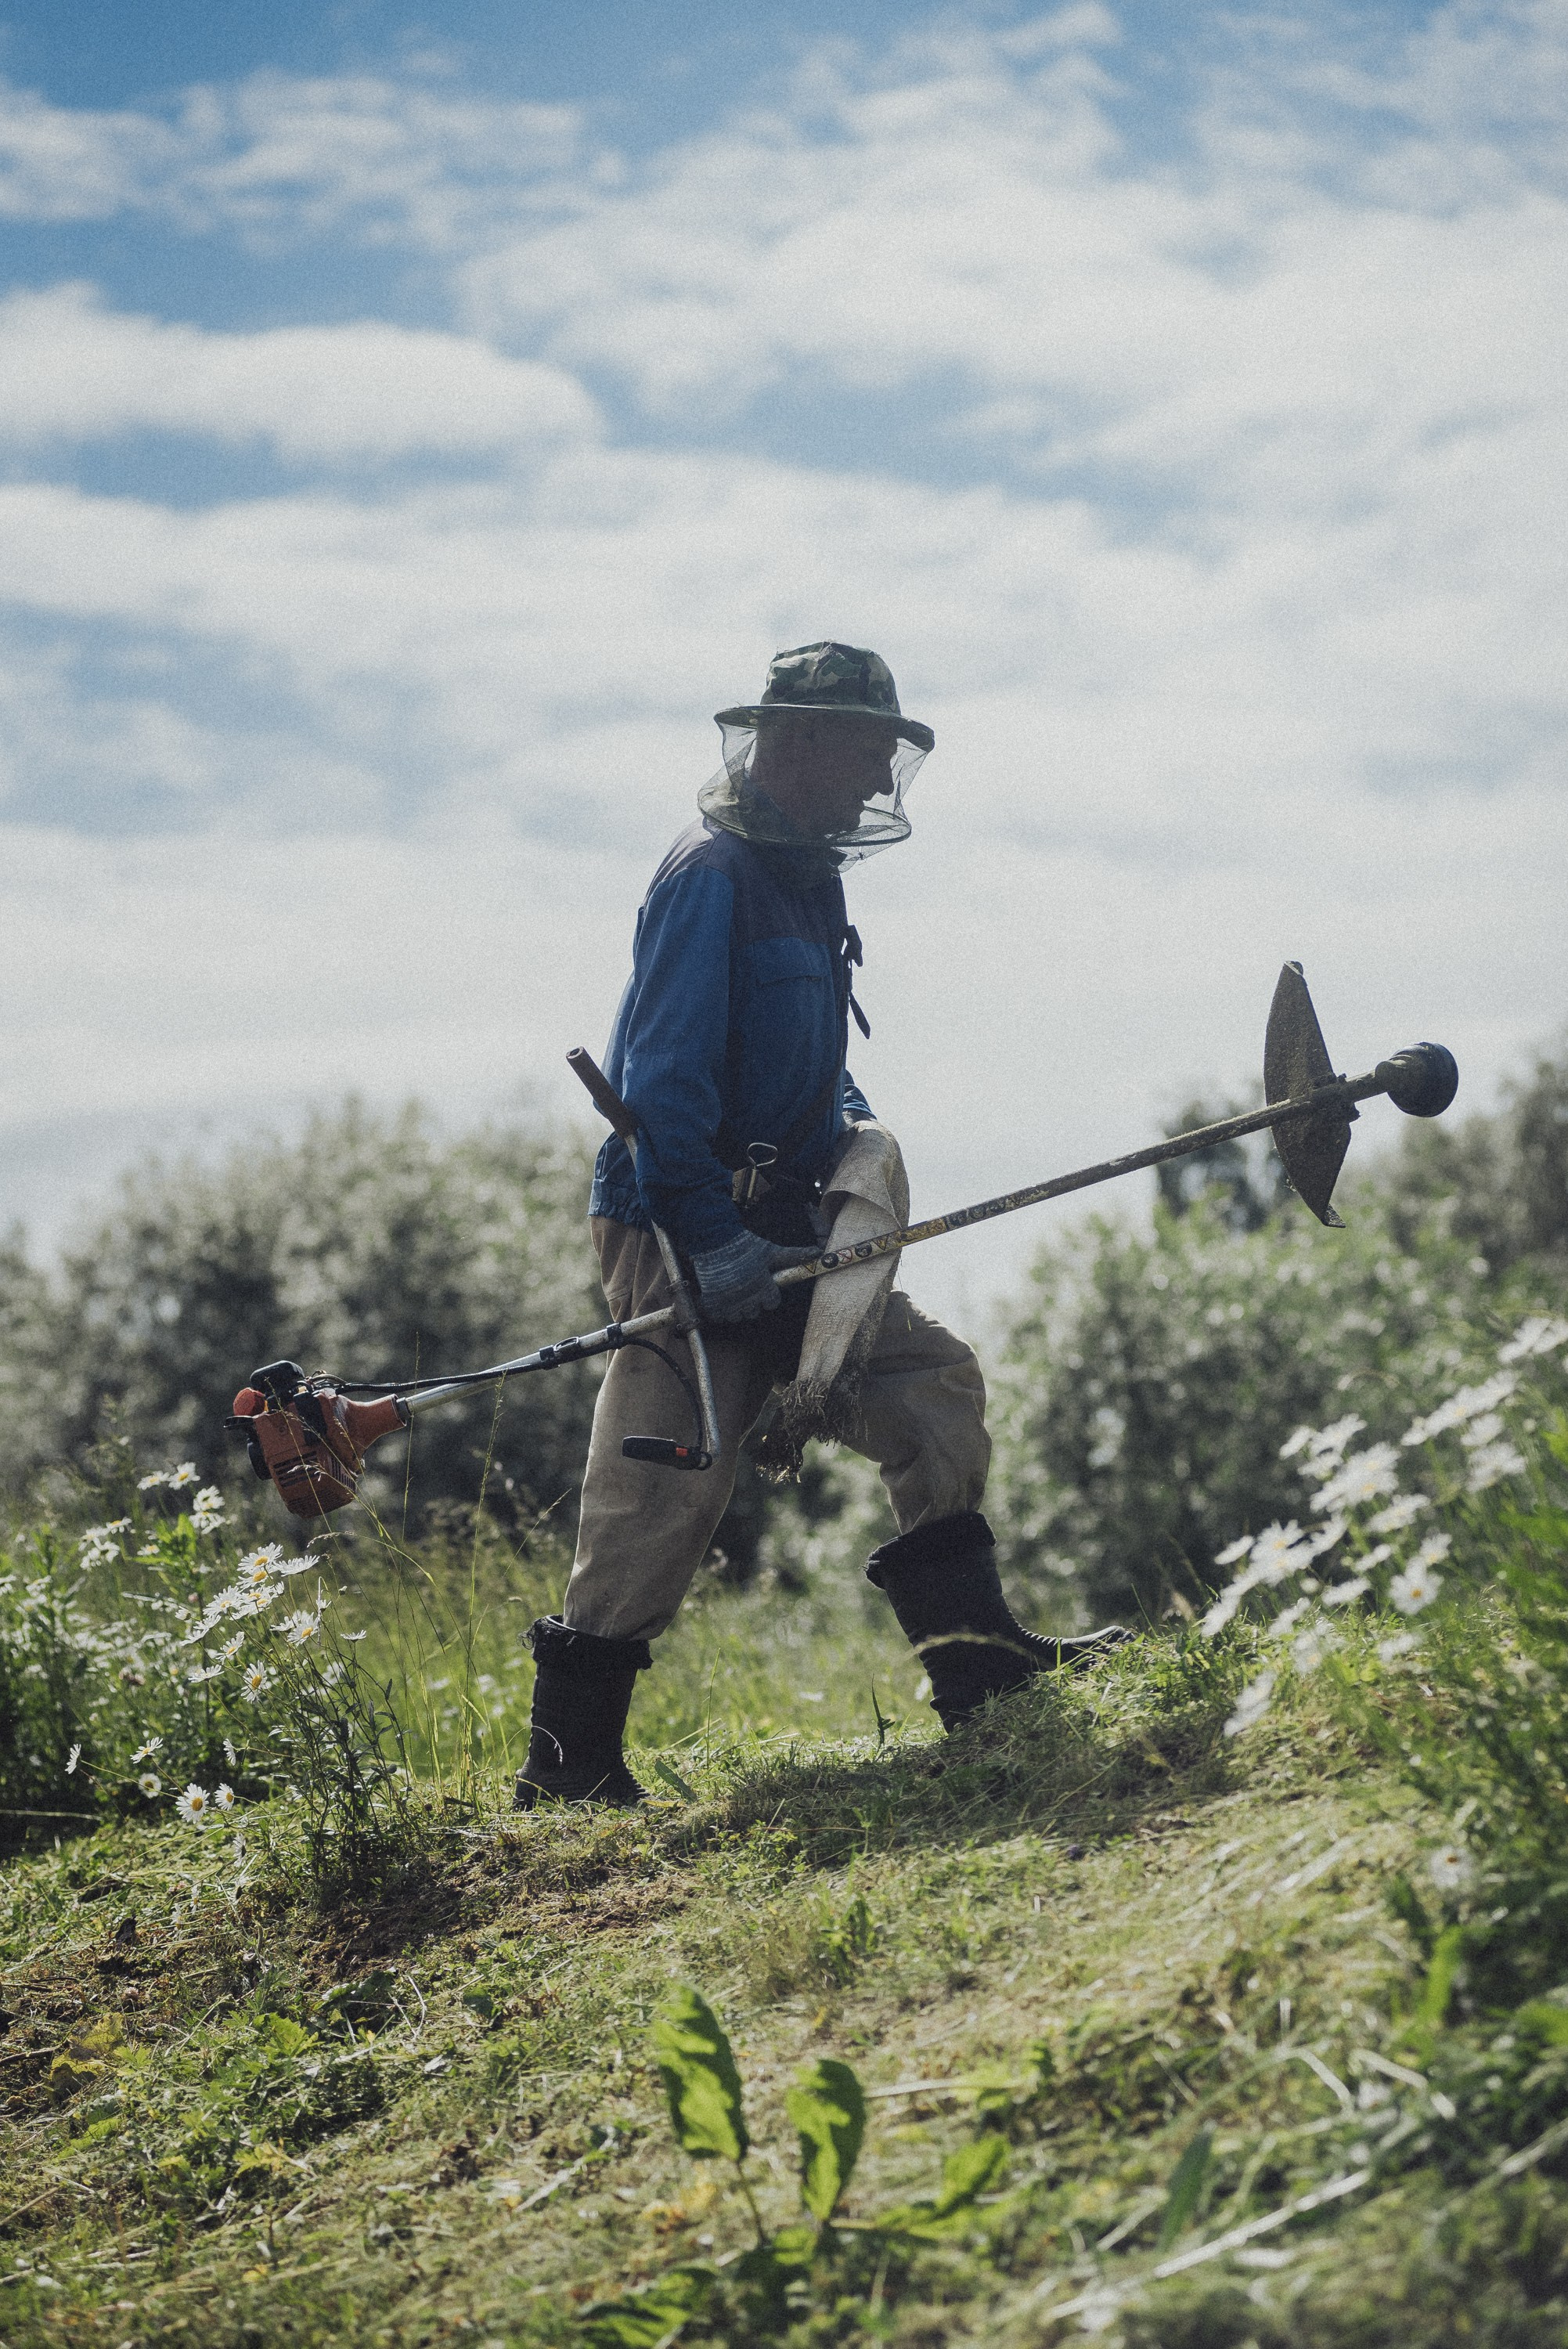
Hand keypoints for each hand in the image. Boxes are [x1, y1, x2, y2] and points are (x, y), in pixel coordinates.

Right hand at [691, 1231, 819, 1322]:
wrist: (715, 1238)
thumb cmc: (745, 1244)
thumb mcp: (771, 1251)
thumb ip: (794, 1256)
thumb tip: (817, 1252)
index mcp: (763, 1285)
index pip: (772, 1303)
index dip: (768, 1296)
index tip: (762, 1287)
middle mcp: (747, 1296)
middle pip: (754, 1313)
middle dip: (752, 1303)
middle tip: (746, 1289)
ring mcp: (728, 1301)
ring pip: (737, 1317)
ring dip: (736, 1309)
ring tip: (733, 1294)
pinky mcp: (711, 1301)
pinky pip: (718, 1317)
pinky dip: (719, 1311)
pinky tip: (720, 1297)